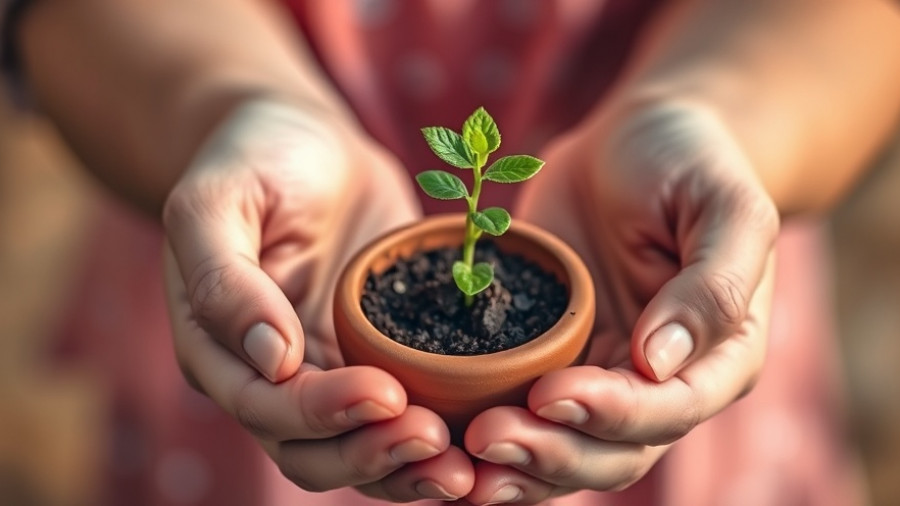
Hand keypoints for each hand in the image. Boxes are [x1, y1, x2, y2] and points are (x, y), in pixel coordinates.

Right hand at [163, 98, 473, 500]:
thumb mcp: (219, 199)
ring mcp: (325, 372)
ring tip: (463, 468)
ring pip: (359, 449)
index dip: (323, 412)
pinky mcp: (374, 359)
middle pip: (312, 451)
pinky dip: (431, 442)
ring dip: (406, 468)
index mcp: (218, 348)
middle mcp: (268, 377)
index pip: (265, 405)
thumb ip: (225, 278)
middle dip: (372, 454)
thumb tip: (268, 358)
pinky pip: (398, 416)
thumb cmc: (255, 158)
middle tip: (436, 439)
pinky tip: (476, 442)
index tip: (385, 393)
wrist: (307, 142)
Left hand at [463, 101, 778, 503]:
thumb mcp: (723, 204)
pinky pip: (526, 417)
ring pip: (565, 452)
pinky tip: (447, 444)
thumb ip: (712, 284)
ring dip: (516, 468)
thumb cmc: (690, 161)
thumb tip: (660, 362)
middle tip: (486, 437)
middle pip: (612, 453)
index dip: (610, 415)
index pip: (669, 410)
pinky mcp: (552, 360)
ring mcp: (603, 377)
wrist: (635, 141)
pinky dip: (494, 443)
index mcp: (719, 358)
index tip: (548, 393)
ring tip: (461, 461)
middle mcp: (663, 385)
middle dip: (550, 453)